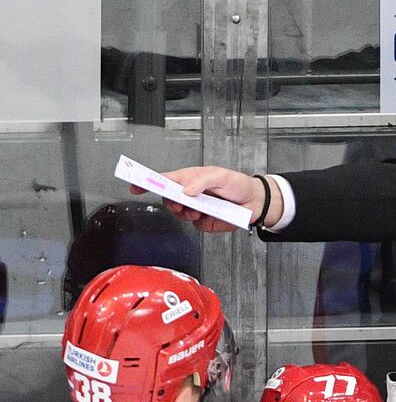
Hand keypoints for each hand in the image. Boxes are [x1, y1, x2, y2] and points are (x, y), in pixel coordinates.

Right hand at [131, 165, 282, 232]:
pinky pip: (195, 225)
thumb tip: (186, 189)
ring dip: (186, 212)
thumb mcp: (220, 175)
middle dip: (171, 202)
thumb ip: (202, 180)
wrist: (255, 202)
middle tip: (181, 203)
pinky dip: (200, 222)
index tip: (135, 184)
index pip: (164, 180)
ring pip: (179, 214)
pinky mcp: (204, 222)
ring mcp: (196, 209)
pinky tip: (210, 216)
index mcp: (190, 179)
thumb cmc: (238, 184)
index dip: (148, 182)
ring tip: (200, 209)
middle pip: (168, 199)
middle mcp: (190, 194)